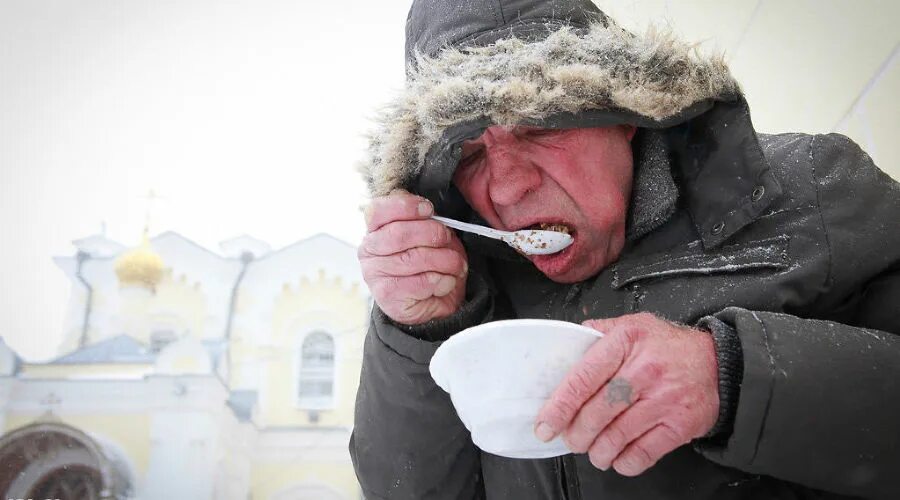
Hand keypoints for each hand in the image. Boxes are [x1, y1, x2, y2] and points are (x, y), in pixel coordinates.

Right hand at [359, 190, 467, 324]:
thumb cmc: (429, 265)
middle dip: (433, 234)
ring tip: (455, 265)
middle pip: (400, 233)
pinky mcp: (388, 296)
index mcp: (375, 228)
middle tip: (447, 239)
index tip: (429, 210)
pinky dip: (443, 281)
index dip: (406, 206)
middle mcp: (369, 249)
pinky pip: (423, 282)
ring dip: (445, 261)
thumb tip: (434, 217)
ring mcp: (375, 273)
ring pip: (416, 258)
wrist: (431, 303)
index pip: (380, 210)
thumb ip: (426, 222)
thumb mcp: (430, 236)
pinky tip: (445, 282)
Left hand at [534, 313, 718, 475]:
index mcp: (625, 341)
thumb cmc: (668, 347)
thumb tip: (566, 346)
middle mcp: (644, 370)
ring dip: (598, 452)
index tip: (545, 424)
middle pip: (597, 412)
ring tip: (593, 451)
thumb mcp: (634, 325)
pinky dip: (624, 462)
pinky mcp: (680, 425)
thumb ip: (599, 333)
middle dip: (577, 434)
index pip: (583, 378)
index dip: (559, 407)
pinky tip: (618, 457)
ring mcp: (664, 399)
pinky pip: (643, 454)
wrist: (719, 364)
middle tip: (571, 439)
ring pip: (616, 437)